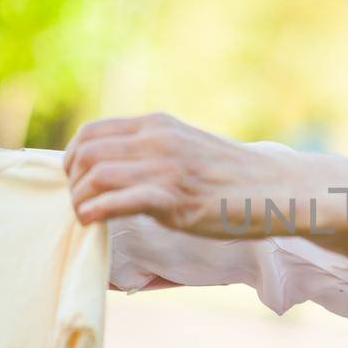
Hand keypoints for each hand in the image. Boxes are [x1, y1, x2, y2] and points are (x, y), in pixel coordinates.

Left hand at [63, 113, 299, 234]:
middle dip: (72, 182)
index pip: (92, 132)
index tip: (75, 180)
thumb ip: (154, 151)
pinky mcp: (173, 197)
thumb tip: (120, 169)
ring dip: (80, 200)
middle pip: (87, 153)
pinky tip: (93, 222)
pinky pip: (116, 201)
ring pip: (95, 176)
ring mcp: (165, 167)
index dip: (71, 158)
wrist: (275, 188)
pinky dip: (94, 212)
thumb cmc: (233, 176)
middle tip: (79, 203)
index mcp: (157, 125)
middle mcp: (156, 140)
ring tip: (85, 216)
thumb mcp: (187, 147)